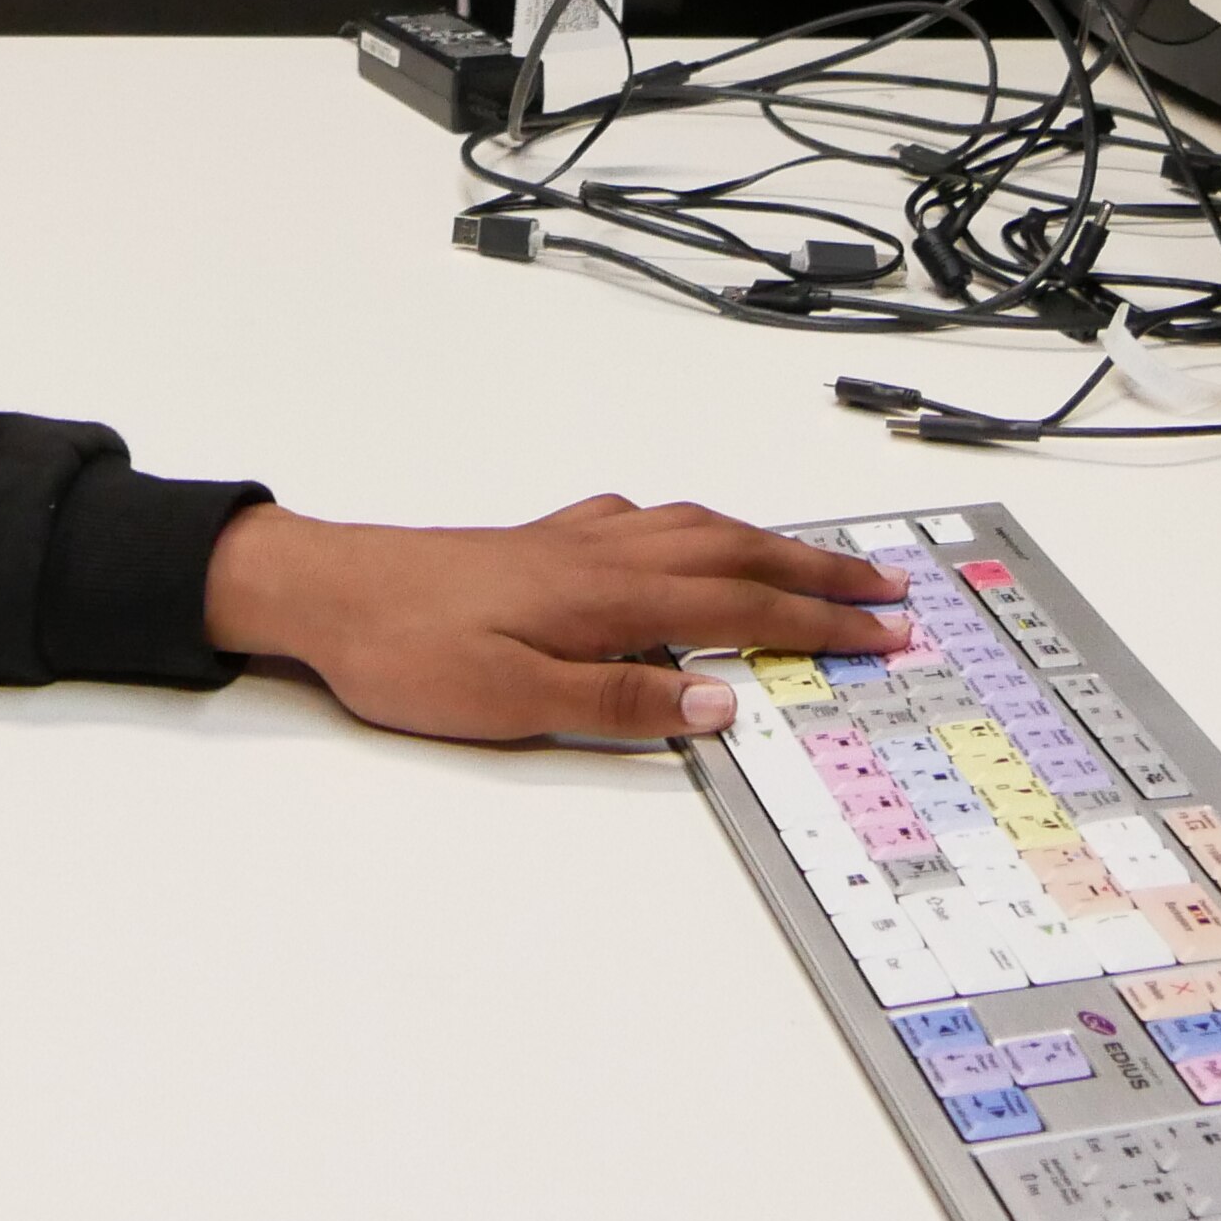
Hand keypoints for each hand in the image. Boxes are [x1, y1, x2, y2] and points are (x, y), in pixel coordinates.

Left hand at [201, 494, 910, 743]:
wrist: (329, 590)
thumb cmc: (409, 650)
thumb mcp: (515, 702)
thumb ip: (621, 701)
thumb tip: (721, 701)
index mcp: (610, 595)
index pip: (743, 606)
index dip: (821, 622)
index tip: (888, 630)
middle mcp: (606, 552)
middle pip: (738, 551)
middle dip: (820, 572)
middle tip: (891, 587)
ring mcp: (577, 538)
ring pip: (699, 526)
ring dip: (769, 542)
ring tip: (819, 560)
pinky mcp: (545, 539)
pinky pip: (649, 519)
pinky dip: (697, 525)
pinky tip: (689, 534)